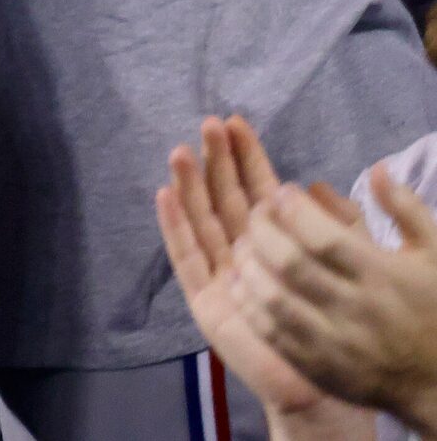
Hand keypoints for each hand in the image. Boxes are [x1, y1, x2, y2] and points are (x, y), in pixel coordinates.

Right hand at [158, 116, 355, 419]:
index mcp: (275, 245)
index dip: (246, 158)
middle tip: (208, 124)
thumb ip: (334, 227)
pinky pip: (187, 257)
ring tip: (181, 151)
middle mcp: (244, 253)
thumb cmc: (334, 331)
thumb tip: (312, 183)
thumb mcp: (344, 268)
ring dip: (190, 185)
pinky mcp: (205, 299)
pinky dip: (174, 226)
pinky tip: (165, 195)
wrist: (321, 388)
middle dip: (217, 161)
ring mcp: (221, 275)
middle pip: (225, 200)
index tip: (236, 123)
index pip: (257, 192)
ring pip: (202, 221)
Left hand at [235, 163, 436, 426]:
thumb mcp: (436, 256)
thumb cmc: (435, 310)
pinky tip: (241, 279)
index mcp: (385, 279)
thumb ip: (407, 210)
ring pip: (272, 298)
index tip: (282, 192)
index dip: (293, 209)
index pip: (325, 238)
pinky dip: (248, 302)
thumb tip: (377, 169)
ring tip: (244, 242)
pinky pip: (270, 332)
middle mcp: (356, 311)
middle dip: (263, 229)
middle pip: (290, 264)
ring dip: (248, 263)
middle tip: (257, 210)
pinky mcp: (317, 367)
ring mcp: (334, 344)